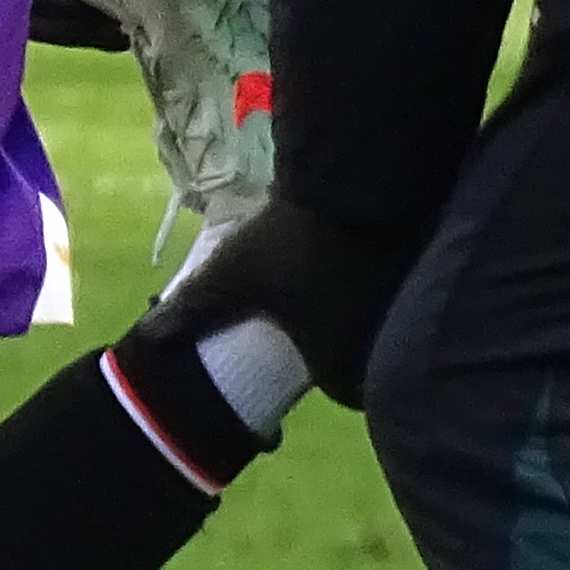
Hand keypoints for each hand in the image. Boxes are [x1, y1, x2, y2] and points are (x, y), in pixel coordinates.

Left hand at [154, 193, 420, 404]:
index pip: (344, 393)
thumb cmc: (287, 242)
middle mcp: (381, 337)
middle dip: (354, 350)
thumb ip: (192, 310)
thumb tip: (146, 339)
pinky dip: (390, 280)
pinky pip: (409, 285)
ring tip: (345, 294)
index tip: (314, 365)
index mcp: (338, 356)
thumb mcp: (231, 275)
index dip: (333, 383)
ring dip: (372, 315)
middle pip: (373, 360)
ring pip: (392, 321)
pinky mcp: (423, 261)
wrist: (352, 176)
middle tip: (328, 329)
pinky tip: (367, 260)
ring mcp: (408, 299)